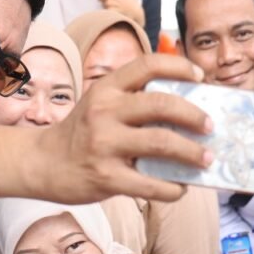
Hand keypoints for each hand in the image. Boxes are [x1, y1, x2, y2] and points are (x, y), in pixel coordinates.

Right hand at [36, 54, 211, 202]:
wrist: (43, 164)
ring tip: (207, 159)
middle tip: (210, 126)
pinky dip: (174, 188)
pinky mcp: (106, 178)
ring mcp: (104, 145)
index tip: (200, 78)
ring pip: (162, 143)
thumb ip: (133, 101)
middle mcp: (104, 111)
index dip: (180, 67)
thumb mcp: (100, 104)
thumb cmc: (82, 133)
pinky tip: (181, 188)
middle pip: (162, 104)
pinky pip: (151, 184)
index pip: (148, 65)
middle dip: (195, 115)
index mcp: (106, 88)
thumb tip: (188, 111)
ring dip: (192, 153)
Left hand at [99, 0, 145, 26]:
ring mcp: (110, 3)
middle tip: (115, 2)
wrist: (134, 10)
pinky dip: (109, 12)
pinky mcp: (110, 11)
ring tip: (116, 6)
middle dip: (106, 0)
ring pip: (103, 5)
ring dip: (108, 6)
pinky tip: (116, 11)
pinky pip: (105, 11)